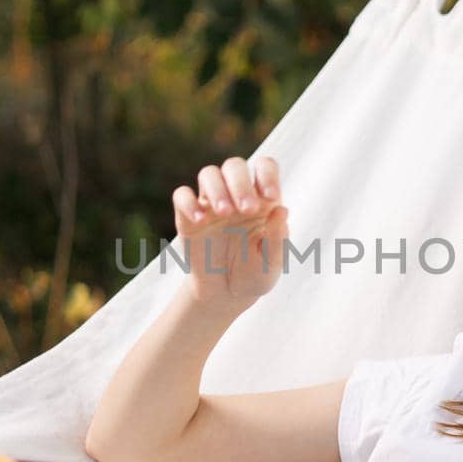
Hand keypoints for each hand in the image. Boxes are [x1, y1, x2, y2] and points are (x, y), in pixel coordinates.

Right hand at [172, 155, 288, 307]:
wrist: (227, 295)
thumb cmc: (255, 274)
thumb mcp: (272, 262)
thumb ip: (278, 237)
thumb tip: (281, 208)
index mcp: (262, 200)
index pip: (265, 167)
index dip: (267, 174)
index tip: (270, 196)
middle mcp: (236, 195)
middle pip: (234, 166)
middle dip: (241, 183)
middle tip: (246, 209)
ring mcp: (211, 205)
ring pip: (209, 174)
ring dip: (217, 188)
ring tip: (224, 212)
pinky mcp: (188, 218)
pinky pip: (182, 196)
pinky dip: (188, 202)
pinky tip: (200, 220)